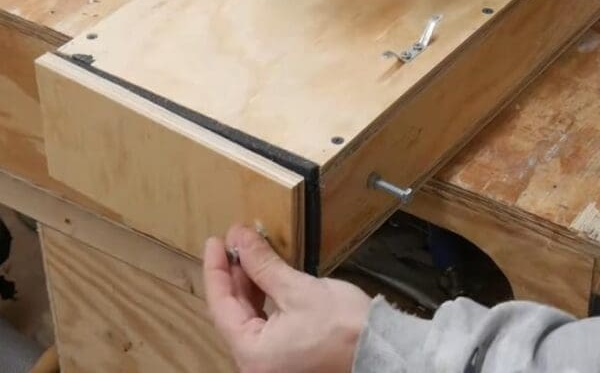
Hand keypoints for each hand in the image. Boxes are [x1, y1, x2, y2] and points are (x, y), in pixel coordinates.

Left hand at [203, 226, 372, 372]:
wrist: (383, 351)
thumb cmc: (345, 328)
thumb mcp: (298, 290)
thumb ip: (263, 264)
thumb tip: (240, 238)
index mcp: (252, 354)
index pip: (221, 305)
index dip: (216, 269)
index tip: (216, 241)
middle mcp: (255, 365)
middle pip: (233, 313)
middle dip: (233, 275)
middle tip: (233, 243)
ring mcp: (271, 364)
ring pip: (248, 319)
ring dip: (248, 286)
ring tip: (249, 255)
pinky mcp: (287, 358)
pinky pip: (264, 326)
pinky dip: (262, 301)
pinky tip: (265, 279)